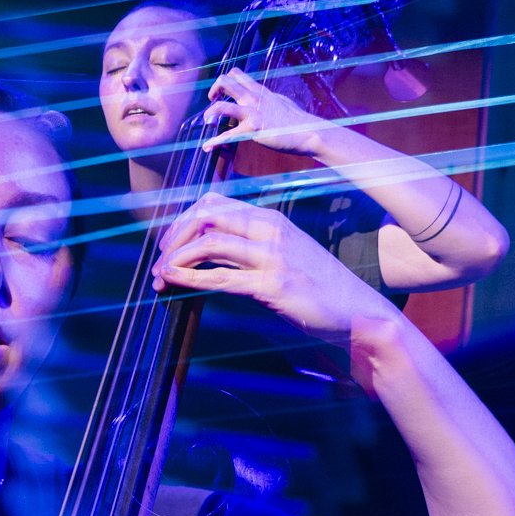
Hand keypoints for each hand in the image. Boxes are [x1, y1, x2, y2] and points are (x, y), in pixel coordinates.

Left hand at [152, 194, 394, 340]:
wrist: (356, 311)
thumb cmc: (318, 289)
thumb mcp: (284, 258)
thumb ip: (253, 250)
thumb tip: (215, 256)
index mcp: (270, 219)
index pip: (214, 204)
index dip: (182, 220)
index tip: (167, 244)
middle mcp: (269, 230)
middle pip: (206, 216)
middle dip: (173, 236)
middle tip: (157, 259)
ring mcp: (272, 256)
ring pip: (209, 242)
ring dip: (175, 258)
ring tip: (158, 276)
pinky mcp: (272, 286)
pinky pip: (221, 276)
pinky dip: (189, 276)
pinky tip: (170, 280)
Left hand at [202, 68, 322, 157]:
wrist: (307, 131)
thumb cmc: (296, 121)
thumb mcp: (281, 103)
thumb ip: (269, 100)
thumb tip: (266, 99)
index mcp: (260, 91)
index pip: (237, 74)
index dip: (224, 81)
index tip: (220, 92)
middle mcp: (254, 98)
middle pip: (225, 81)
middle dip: (214, 89)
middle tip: (211, 101)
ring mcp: (252, 112)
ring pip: (222, 105)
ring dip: (210, 113)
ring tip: (207, 121)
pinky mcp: (253, 129)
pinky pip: (228, 135)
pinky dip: (215, 142)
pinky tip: (207, 147)